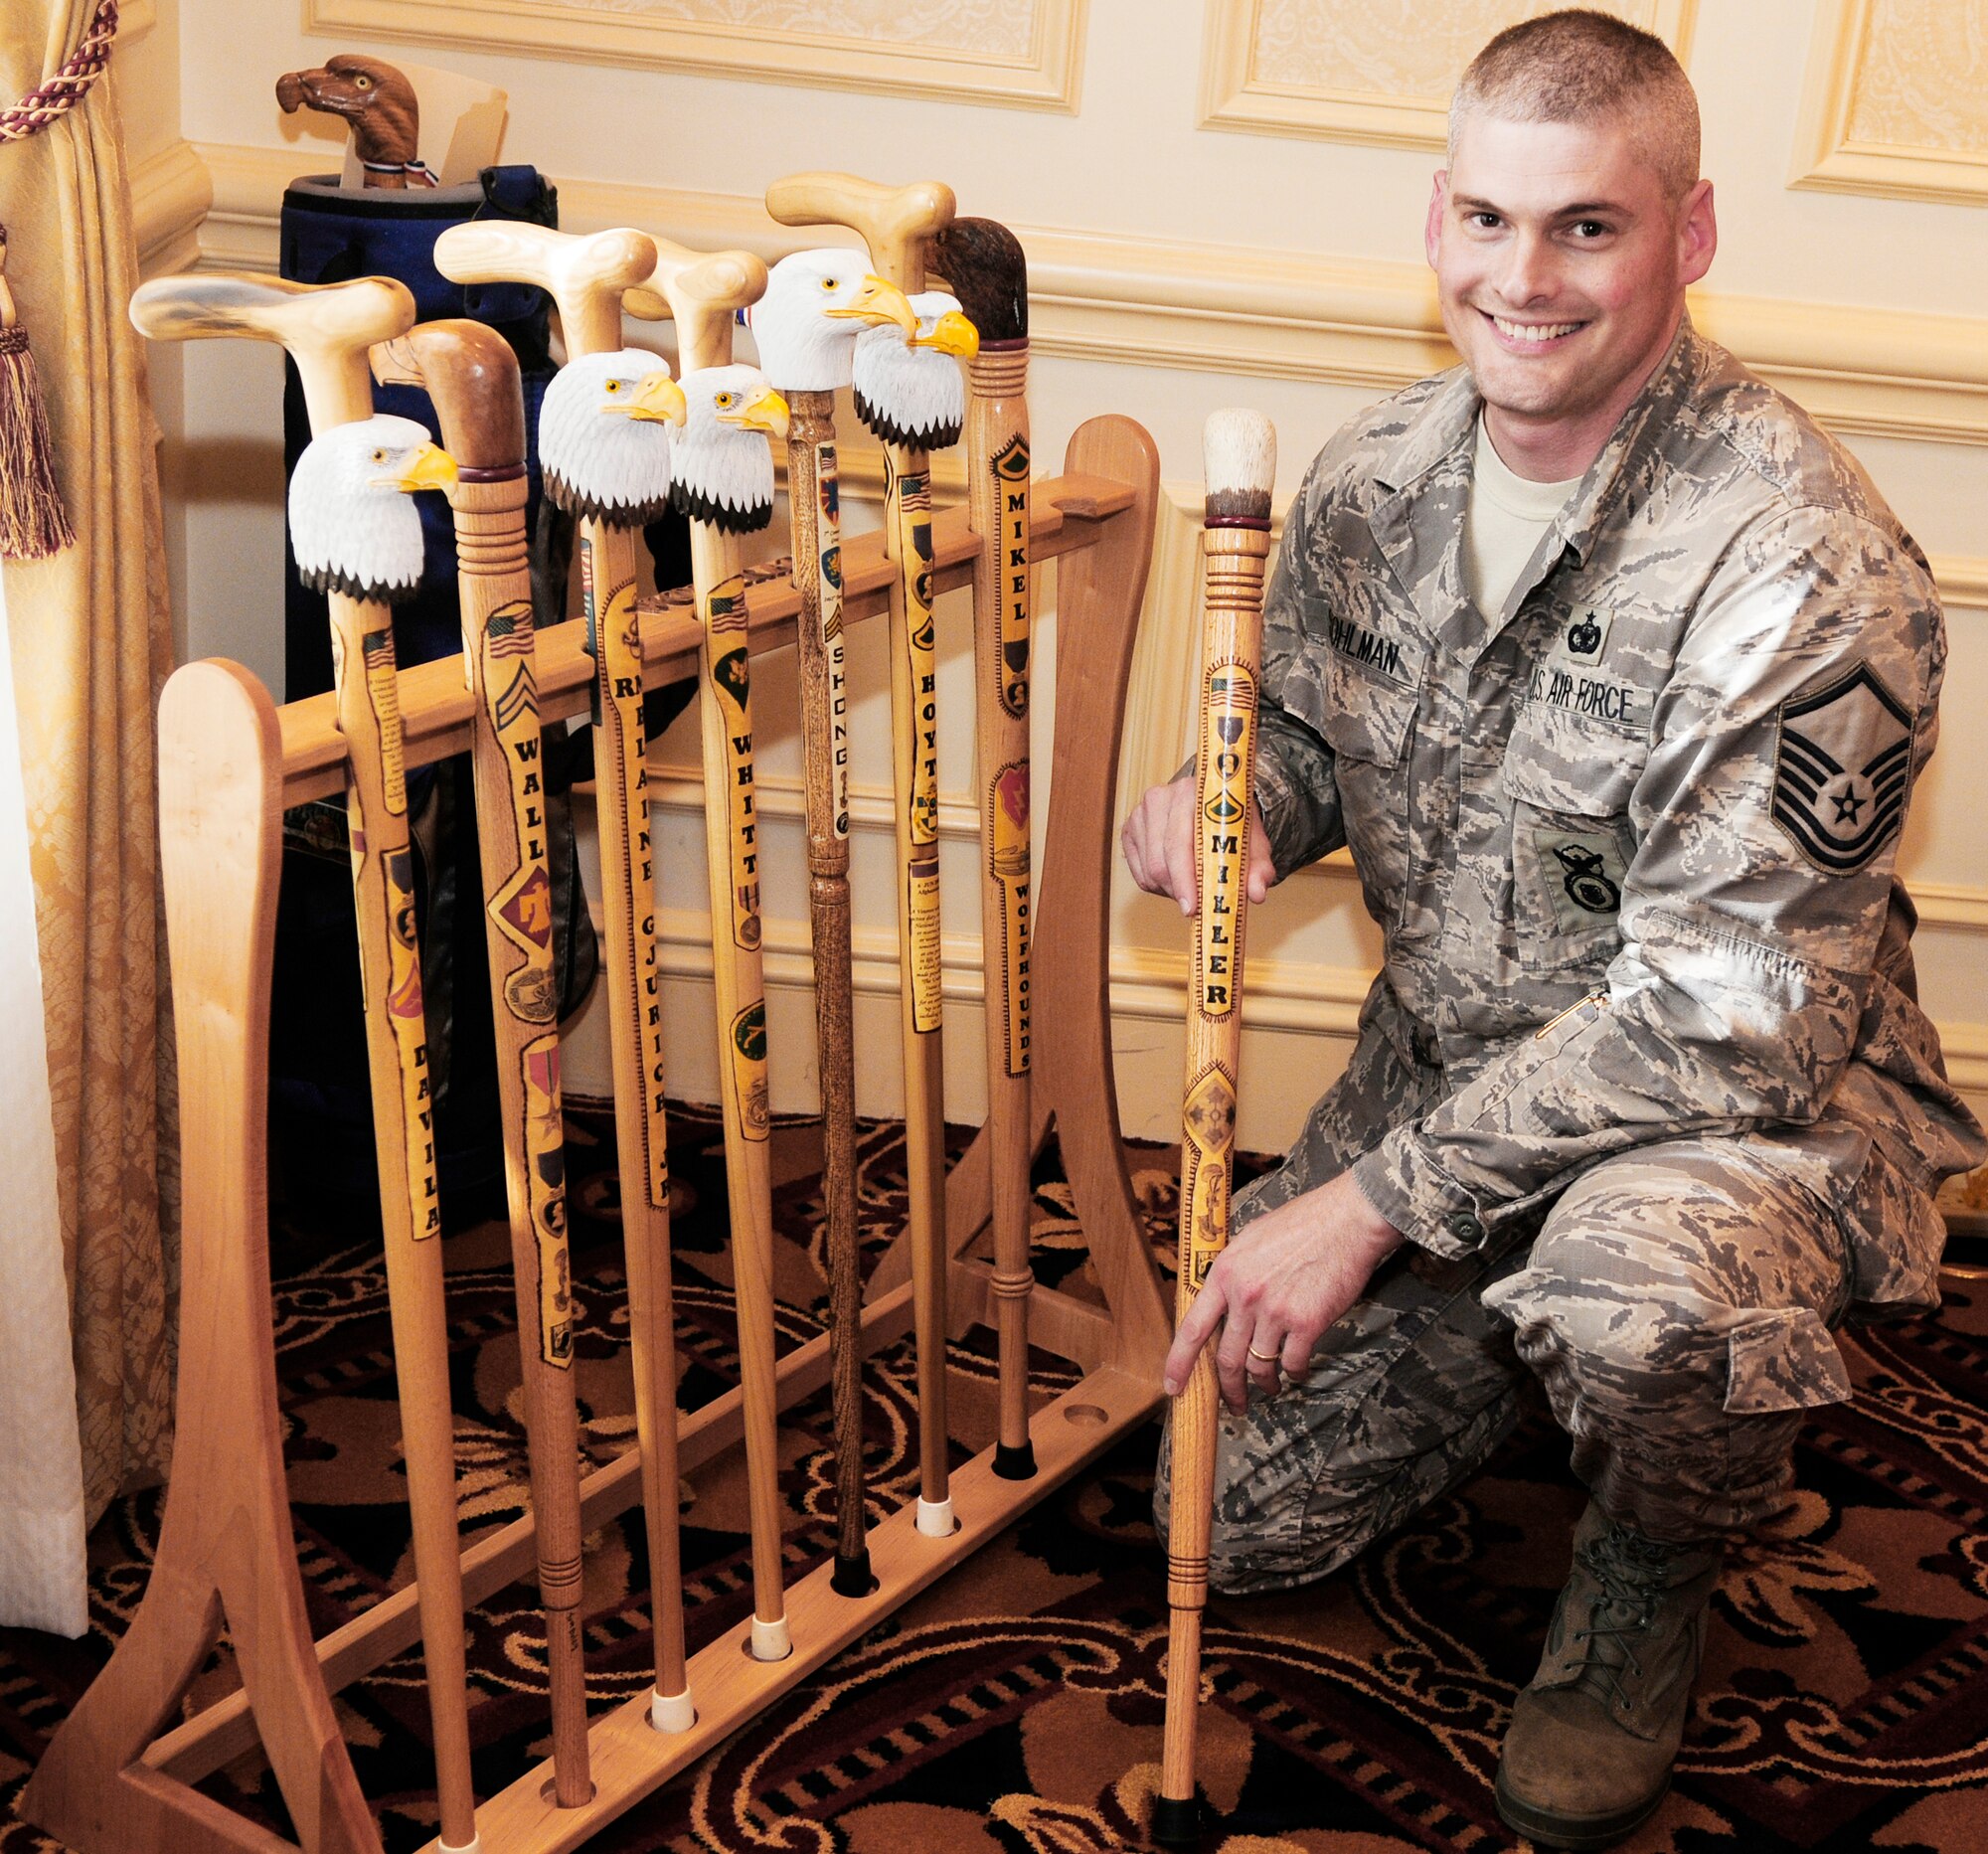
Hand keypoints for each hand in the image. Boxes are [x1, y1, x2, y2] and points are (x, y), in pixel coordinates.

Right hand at [1121, 774, 1274, 914]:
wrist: (1214, 804)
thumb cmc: (1232, 824)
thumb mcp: (1253, 843)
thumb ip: (1259, 867)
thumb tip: (1257, 893)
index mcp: (1190, 793)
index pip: (1179, 843)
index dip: (1185, 879)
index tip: (1193, 907)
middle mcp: (1159, 798)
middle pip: (1160, 862)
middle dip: (1179, 891)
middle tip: (1197, 906)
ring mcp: (1140, 814)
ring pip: (1149, 872)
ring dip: (1171, 890)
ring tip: (1192, 886)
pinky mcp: (1129, 830)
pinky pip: (1140, 874)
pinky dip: (1158, 886)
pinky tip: (1177, 879)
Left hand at [1163, 1169, 1403, 1413]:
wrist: (1346, 1220)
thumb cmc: (1303, 1223)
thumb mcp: (1251, 1239)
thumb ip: (1234, 1271)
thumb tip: (1223, 1297)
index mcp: (1225, 1274)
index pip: (1192, 1328)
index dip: (1179, 1363)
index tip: (1173, 1386)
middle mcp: (1245, 1296)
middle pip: (1227, 1359)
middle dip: (1228, 1390)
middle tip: (1234, 1404)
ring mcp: (1275, 1311)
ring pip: (1259, 1366)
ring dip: (1264, 1384)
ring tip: (1271, 1387)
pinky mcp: (1307, 1323)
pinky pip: (1293, 1363)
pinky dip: (1295, 1373)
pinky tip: (1298, 1371)